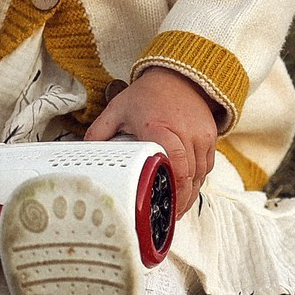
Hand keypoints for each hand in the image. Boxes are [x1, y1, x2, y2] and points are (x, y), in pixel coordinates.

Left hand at [84, 68, 219, 217]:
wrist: (180, 76)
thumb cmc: (147, 94)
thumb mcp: (118, 108)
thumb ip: (100, 131)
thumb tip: (83, 152)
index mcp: (160, 127)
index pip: (173, 162)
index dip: (171, 188)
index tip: (164, 206)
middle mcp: (185, 133)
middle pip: (188, 176)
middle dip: (180, 200)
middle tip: (168, 217)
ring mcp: (201, 136)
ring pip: (200, 175)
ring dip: (189, 194)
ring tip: (176, 210)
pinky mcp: (211, 137)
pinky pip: (207, 167)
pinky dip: (197, 181)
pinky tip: (186, 191)